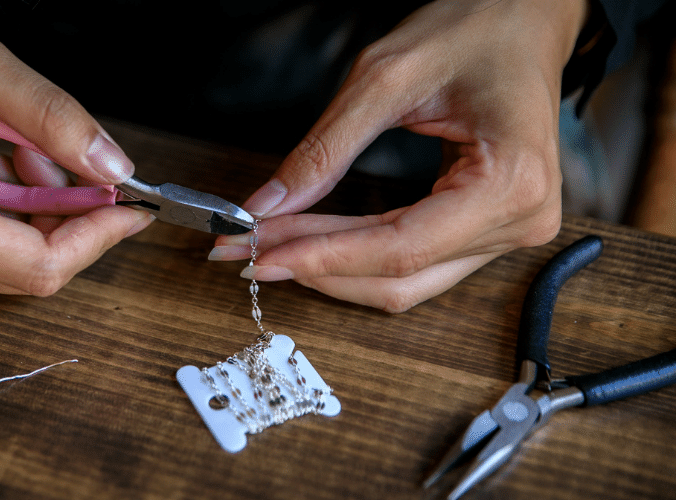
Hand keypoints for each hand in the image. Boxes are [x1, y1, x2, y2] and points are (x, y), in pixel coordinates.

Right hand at [0, 0, 151, 294]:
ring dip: (35, 213)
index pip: (36, 266)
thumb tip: (110, 167)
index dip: (94, 240)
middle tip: (58, 155)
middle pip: (27, 269)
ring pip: (9, 263)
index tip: (127, 210)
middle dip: (63, 215)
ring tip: (17, 150)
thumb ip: (50, 114)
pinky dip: (9, 216)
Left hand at [211, 0, 587, 311]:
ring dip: (331, 269)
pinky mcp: (489, 230)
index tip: (261, 253)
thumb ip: (324, 150)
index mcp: (511, 182)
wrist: (523, 18)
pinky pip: (416, 263)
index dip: (323, 256)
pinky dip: (357, 257)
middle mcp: (521, 220)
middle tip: (247, 252)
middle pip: (399, 276)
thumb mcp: (385, 77)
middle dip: (316, 266)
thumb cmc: (473, 30)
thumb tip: (268, 204)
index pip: (401, 247)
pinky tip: (312, 244)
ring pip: (405, 282)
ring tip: (270, 248)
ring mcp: (509, 231)